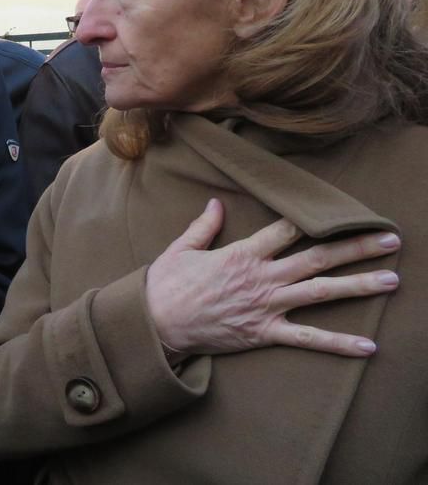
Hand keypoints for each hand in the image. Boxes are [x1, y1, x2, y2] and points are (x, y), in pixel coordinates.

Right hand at [146, 198, 400, 357]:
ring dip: (358, 286)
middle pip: (317, 257)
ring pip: (321, 292)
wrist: (157, 323)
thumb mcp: (182, 249)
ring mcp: (267, 306)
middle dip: (356, 247)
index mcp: (242, 254)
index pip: (287, 230)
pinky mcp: (265, 333)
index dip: (313, 218)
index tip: (340, 209)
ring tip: (391, 280)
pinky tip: (368, 347)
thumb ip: (204, 226)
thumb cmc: (167, 285)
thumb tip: (216, 202)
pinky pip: (307, 338)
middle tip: (390, 240)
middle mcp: (262, 278)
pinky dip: (338, 343)